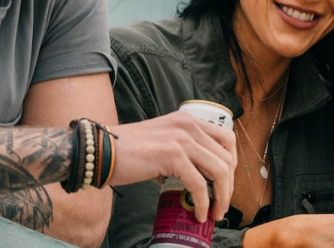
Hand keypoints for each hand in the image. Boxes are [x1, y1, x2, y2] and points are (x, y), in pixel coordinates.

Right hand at [109, 111, 236, 222]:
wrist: (101, 150)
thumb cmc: (127, 151)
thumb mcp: (162, 141)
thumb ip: (182, 153)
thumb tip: (198, 179)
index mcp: (187, 120)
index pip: (226, 138)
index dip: (232, 163)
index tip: (226, 183)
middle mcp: (188, 125)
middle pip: (227, 157)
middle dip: (229, 185)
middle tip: (222, 204)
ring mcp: (181, 139)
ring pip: (219, 171)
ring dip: (221, 197)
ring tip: (214, 213)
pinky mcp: (172, 155)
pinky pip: (199, 184)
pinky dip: (203, 203)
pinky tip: (198, 213)